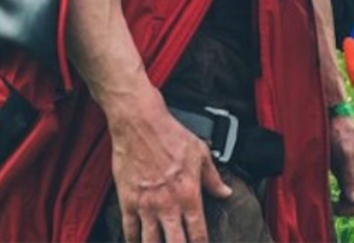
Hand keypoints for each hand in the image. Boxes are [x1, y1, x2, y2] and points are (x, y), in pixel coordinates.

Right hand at [107, 89, 232, 242]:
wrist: (140, 123)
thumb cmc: (170, 134)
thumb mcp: (200, 153)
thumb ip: (213, 178)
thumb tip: (226, 193)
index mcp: (189, 195)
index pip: (198, 235)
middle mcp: (168, 205)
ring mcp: (146, 205)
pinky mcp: (127, 200)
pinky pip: (129, 231)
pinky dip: (133, 241)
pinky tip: (138, 242)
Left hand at [329, 114, 353, 216]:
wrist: (334, 122)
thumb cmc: (342, 134)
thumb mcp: (347, 155)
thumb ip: (350, 177)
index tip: (338, 208)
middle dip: (349, 209)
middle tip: (332, 207)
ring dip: (343, 206)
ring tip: (329, 204)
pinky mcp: (346, 178)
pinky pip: (346, 196)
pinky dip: (339, 200)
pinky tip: (329, 198)